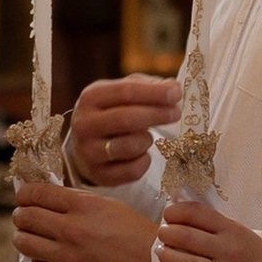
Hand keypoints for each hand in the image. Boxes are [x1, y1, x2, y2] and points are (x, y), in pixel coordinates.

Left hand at [11, 186, 159, 261]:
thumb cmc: (135, 235)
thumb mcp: (108, 206)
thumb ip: (76, 202)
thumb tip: (45, 200)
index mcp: (83, 206)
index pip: (36, 194)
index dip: (24, 194)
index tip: (23, 197)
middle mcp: (72, 230)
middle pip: (26, 217)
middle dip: (20, 215)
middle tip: (22, 217)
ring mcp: (69, 258)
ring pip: (25, 243)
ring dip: (22, 237)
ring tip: (27, 236)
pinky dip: (38, 259)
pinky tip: (46, 256)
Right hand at [68, 72, 181, 187]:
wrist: (85, 145)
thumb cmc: (111, 113)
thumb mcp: (121, 93)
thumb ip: (147, 86)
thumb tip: (173, 87)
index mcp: (90, 98)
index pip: (125, 92)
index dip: (154, 93)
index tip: (176, 94)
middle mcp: (84, 124)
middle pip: (126, 119)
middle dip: (157, 115)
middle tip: (176, 114)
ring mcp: (88, 152)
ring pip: (130, 146)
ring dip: (147, 140)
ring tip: (149, 136)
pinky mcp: (98, 175)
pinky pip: (132, 170)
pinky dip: (144, 161)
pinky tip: (143, 154)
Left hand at [152, 197, 261, 261]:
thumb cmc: (255, 255)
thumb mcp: (239, 231)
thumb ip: (213, 224)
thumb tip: (180, 214)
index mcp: (232, 230)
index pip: (197, 213)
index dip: (176, 211)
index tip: (169, 215)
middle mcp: (228, 251)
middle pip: (187, 237)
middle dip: (167, 233)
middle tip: (163, 234)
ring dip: (167, 256)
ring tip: (162, 252)